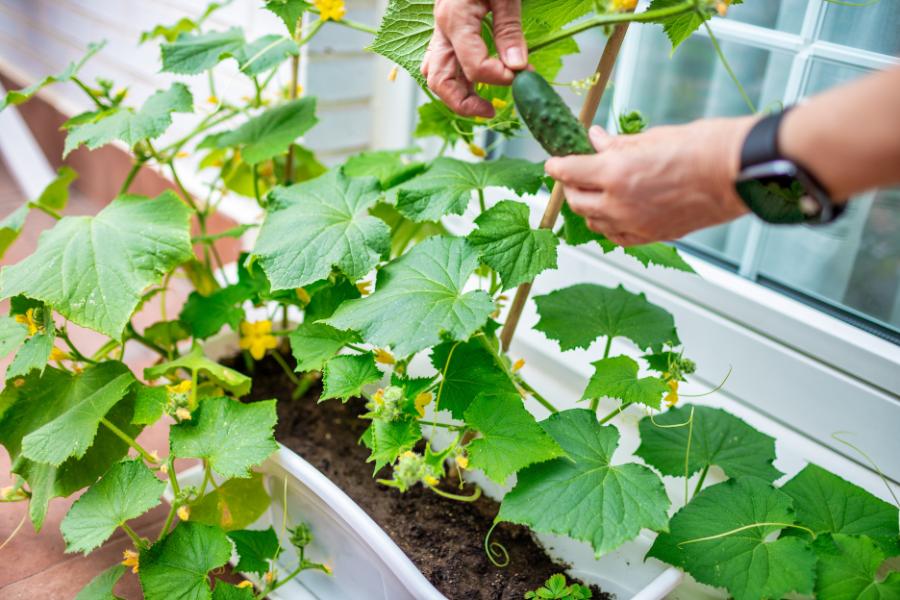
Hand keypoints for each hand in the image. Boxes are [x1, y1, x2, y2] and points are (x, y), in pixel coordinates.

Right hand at [421, 0, 527, 117]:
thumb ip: (509, 30)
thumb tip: (517, 66)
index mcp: (455, 19)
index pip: (473, 66)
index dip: (499, 78)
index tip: (521, 75)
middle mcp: (442, 28)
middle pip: (441, 81)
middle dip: (465, 104)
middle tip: (491, 111)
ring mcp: (441, 29)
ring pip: (436, 75)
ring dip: (457, 94)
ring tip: (483, 102)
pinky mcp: (446, 28)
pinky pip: (440, 62)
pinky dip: (455, 78)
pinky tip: (474, 82)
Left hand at [544, 118, 755, 245]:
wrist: (738, 172)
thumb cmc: (703, 148)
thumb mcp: (652, 137)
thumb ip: (618, 143)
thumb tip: (596, 139)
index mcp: (615, 172)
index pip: (570, 171)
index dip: (558, 166)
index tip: (554, 162)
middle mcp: (619, 202)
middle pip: (577, 200)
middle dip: (570, 186)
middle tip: (573, 175)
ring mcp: (634, 223)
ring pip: (593, 221)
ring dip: (587, 207)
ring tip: (593, 193)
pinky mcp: (651, 236)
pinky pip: (616, 236)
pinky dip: (607, 225)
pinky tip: (612, 214)